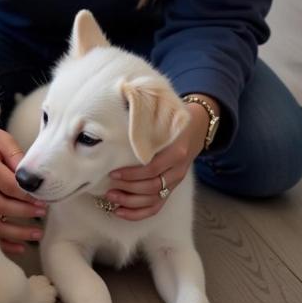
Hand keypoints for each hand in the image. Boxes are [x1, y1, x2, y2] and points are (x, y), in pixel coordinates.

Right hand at [0, 128, 46, 254]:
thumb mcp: (0, 139)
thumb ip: (15, 154)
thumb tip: (29, 176)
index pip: (9, 185)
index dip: (28, 195)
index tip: (43, 199)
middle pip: (2, 206)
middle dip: (25, 212)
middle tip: (42, 212)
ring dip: (17, 232)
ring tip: (36, 234)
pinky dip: (3, 243)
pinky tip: (19, 248)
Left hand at [106, 102, 211, 220]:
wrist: (194, 126)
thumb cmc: (168, 116)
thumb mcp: (161, 109)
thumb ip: (143, 107)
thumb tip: (121, 89)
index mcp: (175, 149)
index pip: (153, 167)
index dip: (132, 173)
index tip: (112, 172)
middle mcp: (178, 168)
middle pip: (152, 186)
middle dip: (128, 189)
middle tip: (108, 186)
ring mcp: (175, 180)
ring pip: (154, 198)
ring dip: (130, 202)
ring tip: (111, 197)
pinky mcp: (171, 188)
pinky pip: (157, 207)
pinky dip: (138, 212)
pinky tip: (120, 211)